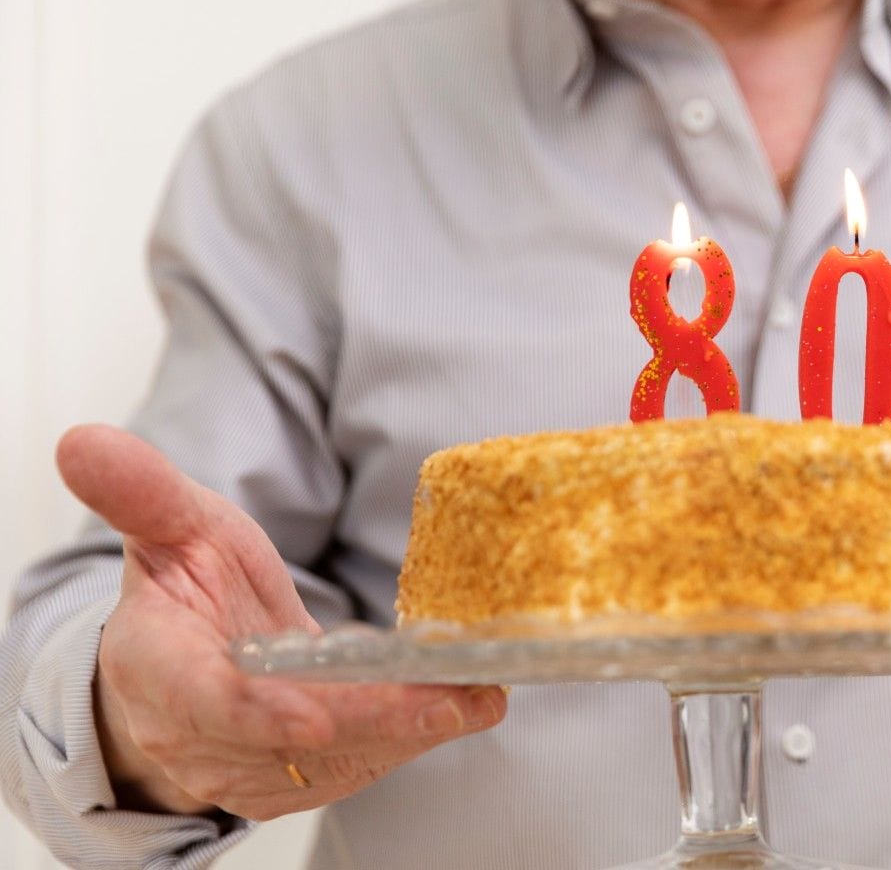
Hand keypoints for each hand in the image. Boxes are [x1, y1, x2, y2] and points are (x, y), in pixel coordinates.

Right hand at [58, 425, 507, 820]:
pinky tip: (468, 706)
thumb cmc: (184, 591)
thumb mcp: (170, 529)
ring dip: (411, 732)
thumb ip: (140, 492)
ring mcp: (248, 767)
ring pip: (337, 761)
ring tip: (476, 698)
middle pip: (293, 739)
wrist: (184, 664)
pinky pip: (359, 766)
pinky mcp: (296, 780)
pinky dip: (415, 738)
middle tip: (450, 698)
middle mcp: (198, 734)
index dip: (258, 713)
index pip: (207, 699)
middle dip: (375, 720)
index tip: (313, 717)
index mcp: (159, 667)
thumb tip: (82, 440)